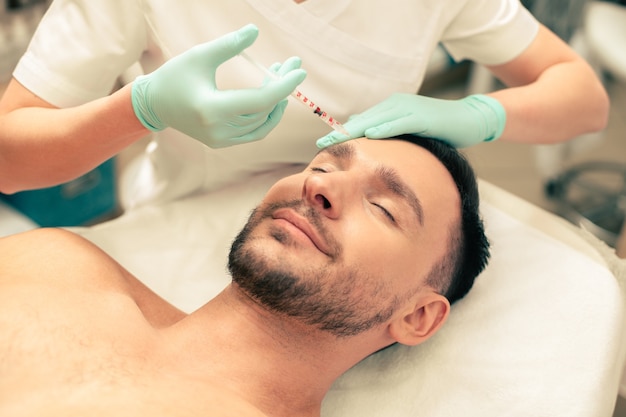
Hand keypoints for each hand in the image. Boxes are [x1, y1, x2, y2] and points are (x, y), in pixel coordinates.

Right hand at [131, 24, 306, 147]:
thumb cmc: (175, 76)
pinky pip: (254, 132)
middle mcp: (219, 130)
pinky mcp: (222, 143)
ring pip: (262, 123)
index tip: (299, 71)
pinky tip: (273, 98)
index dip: (283, 86)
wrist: (154, 104)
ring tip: (279, 76)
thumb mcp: (200, 55)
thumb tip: (255, 31)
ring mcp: (221, 140)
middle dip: (282, 87)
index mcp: (213, 109)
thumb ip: (229, 44)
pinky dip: (267, 117)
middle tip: (291, 65)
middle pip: (264, 110)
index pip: (260, 101)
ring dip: (276, 101)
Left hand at [316, 94, 505, 148]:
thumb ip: (389, 132)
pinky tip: (372, 135)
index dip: (342, 132)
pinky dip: (386, 128)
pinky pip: (401, 122)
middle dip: (342, 132)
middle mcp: (397, 105)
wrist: (471, 119)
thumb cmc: (440, 130)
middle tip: (322, 143)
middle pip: (364, 120)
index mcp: (392, 110)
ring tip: (337, 139)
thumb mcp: (410, 132)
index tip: (322, 143)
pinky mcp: (424, 117)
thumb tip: (364, 134)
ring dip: (356, 130)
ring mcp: (410, 109)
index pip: (362, 122)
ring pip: (378, 120)